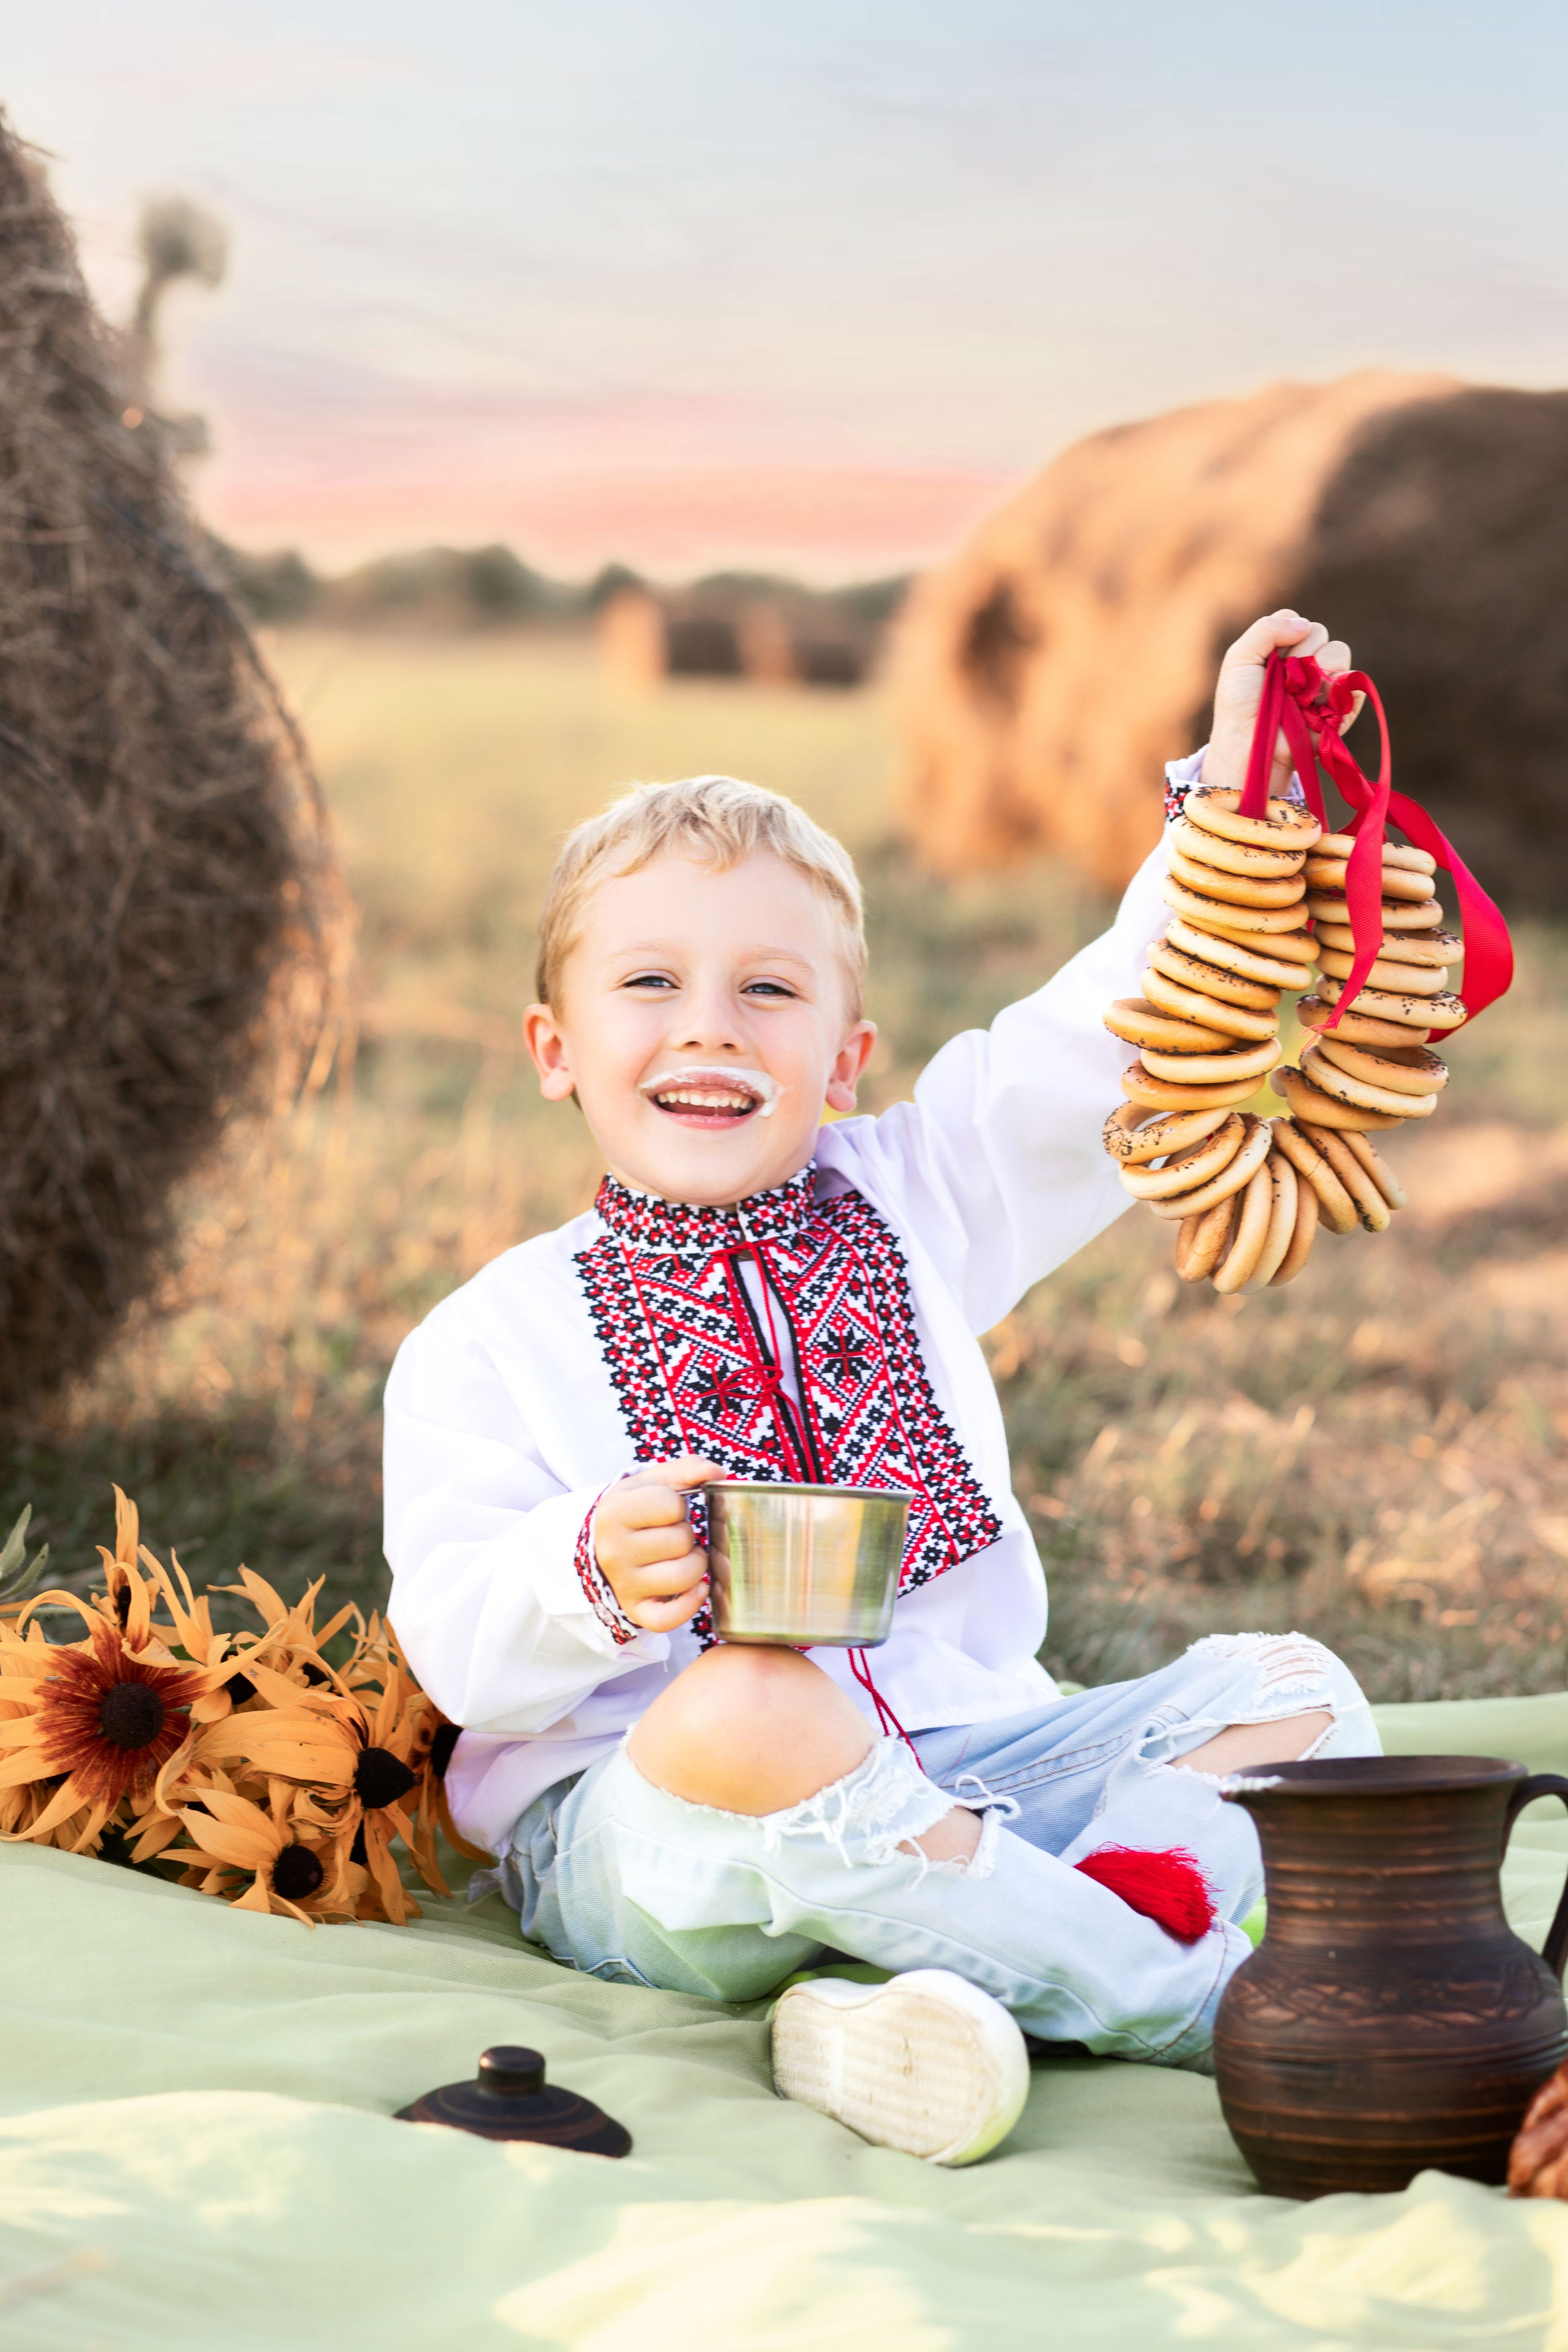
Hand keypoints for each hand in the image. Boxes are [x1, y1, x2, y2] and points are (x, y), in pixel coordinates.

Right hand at [594, 1455, 719, 1631]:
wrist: (607, 1543)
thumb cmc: (639, 1509)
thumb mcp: (654, 1481)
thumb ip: (688, 1468)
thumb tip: (719, 1473)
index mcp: (615, 1512)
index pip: (671, 1505)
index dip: (678, 1505)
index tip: (666, 1510)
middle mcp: (614, 1551)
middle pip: (682, 1541)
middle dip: (687, 1535)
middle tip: (673, 1535)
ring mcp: (623, 1584)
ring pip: (684, 1577)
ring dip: (696, 1565)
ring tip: (683, 1556)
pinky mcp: (636, 1611)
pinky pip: (668, 1619)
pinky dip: (690, 1604)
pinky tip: (696, 1587)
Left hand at [1202, 610, 1364, 795]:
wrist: (1250, 744)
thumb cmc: (1239, 704)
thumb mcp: (1239, 659)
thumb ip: (1266, 629)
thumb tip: (1305, 624)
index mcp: (1284, 649)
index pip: (1298, 621)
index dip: (1286, 635)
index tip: (1269, 660)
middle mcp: (1307, 662)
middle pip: (1319, 632)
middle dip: (1299, 653)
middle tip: (1281, 682)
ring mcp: (1325, 682)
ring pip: (1338, 651)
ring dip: (1317, 670)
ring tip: (1298, 696)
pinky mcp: (1341, 704)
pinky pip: (1355, 681)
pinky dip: (1339, 689)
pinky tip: (1318, 705)